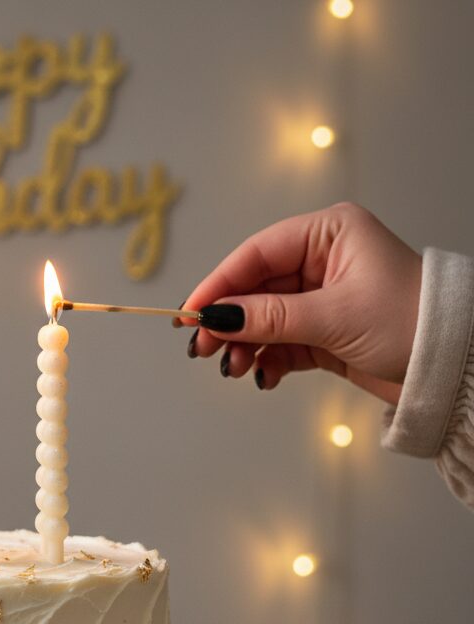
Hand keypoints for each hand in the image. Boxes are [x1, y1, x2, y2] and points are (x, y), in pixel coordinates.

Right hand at [179, 202, 421, 404]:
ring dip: (243, 345)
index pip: (257, 254)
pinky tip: (262, 376)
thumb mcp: (333, 316)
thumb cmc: (410, 322)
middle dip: (228, 322)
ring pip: (262, 319)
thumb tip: (215, 318)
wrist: (454, 365)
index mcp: (329, 234)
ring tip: (234, 369)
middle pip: (253, 288)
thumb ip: (268, 317)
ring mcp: (321, 297)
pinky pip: (279, 342)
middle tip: (202, 349)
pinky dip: (266, 360)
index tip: (190, 314)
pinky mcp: (323, 331)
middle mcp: (322, 260)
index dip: (218, 284)